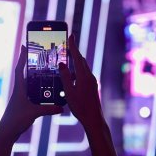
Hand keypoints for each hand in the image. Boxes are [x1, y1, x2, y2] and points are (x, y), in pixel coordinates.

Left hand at [0, 45, 61, 140]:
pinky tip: (48, 92)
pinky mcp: (24, 105)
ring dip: (37, 78)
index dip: (23, 57)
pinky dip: (40, 91)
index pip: (21, 69)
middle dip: (33, 66)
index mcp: (20, 89)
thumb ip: (48, 109)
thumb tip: (62, 107)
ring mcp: (22, 98)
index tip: (24, 46)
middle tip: (41, 56)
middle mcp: (20, 92)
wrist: (7, 133)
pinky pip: (33, 94)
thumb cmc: (16, 120)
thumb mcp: (34, 113)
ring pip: (31, 85)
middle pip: (27, 75)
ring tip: (47, 72)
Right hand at [60, 35, 118, 155]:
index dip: (73, 46)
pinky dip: (77, 71)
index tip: (71, 35)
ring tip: (67, 59)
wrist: (94, 119)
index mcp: (83, 76)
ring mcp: (92, 81)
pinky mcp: (92, 86)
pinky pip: (84, 74)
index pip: (77, 57)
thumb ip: (65, 77)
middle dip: (74, 52)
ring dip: (75, 62)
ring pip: (83, 67)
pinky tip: (72, 76)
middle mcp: (89, 77)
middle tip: (68, 44)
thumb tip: (62, 64)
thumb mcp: (69, 92)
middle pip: (81, 60)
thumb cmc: (80, 108)